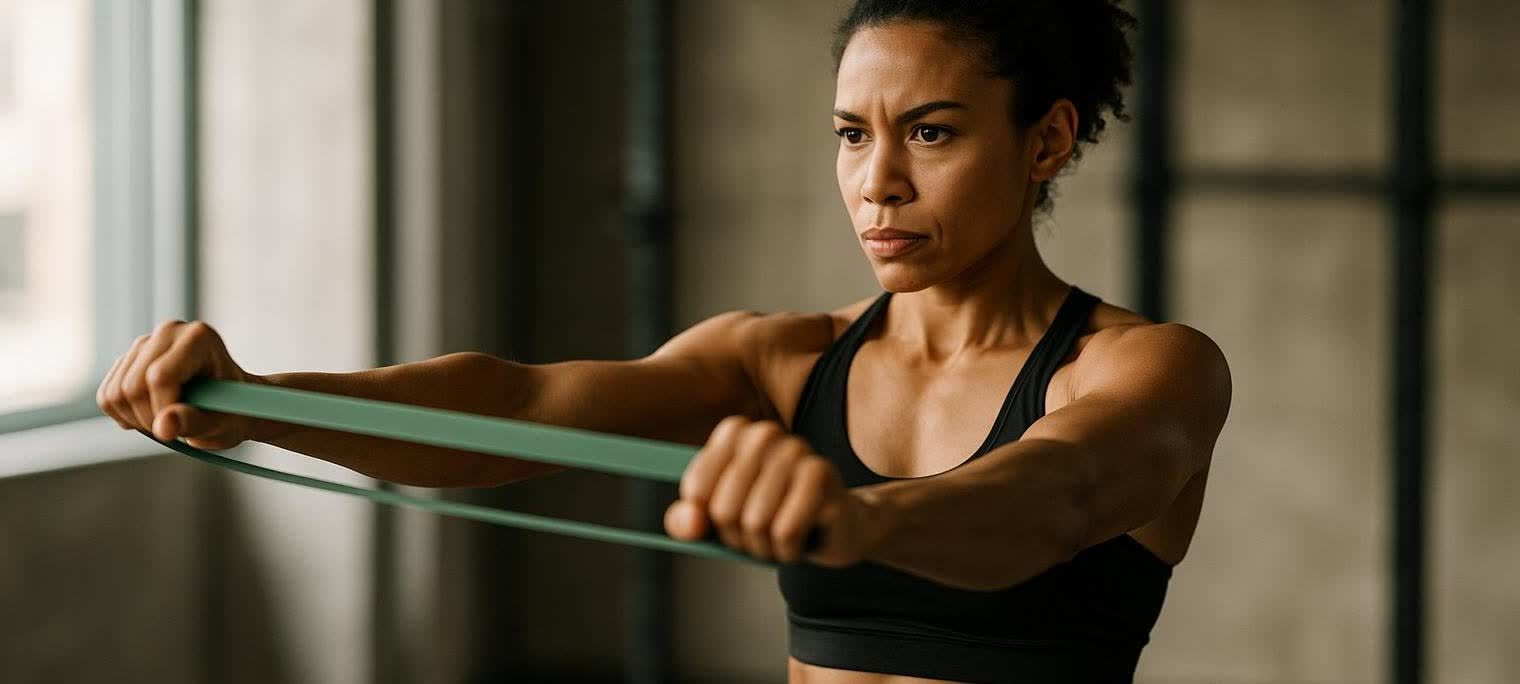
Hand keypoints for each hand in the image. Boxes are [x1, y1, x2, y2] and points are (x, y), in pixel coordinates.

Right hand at [96, 318, 261, 449]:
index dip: (163, 409)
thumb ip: (193, 422)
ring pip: (114, 393)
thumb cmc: (232, 411)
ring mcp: (144, 343)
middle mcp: (168, 331)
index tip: (180, 427)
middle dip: (149, 419)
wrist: (228, 404)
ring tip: (166, 421)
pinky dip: (123, 416)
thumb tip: (162, 426)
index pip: (160, 376)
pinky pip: (106, 397)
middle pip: (132, 387)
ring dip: (136, 420)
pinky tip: (151, 414)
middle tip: (175, 428)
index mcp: (199, 337)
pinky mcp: (127, 359)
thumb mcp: (222, 421)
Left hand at [663, 415, 875, 565]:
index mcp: (735, 434)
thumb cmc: (771, 518)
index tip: (728, 520)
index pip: (696, 491)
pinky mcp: (823, 475)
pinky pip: (785, 532)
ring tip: (780, 537)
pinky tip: (802, 540)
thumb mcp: (720, 520)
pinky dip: (788, 550)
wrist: (835, 526)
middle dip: (738, 539)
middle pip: (724, 510)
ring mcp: (797, 451)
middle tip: (759, 534)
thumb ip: (688, 520)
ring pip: (755, 523)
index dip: (708, 522)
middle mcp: (765, 434)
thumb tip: (690, 525)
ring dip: (764, 547)